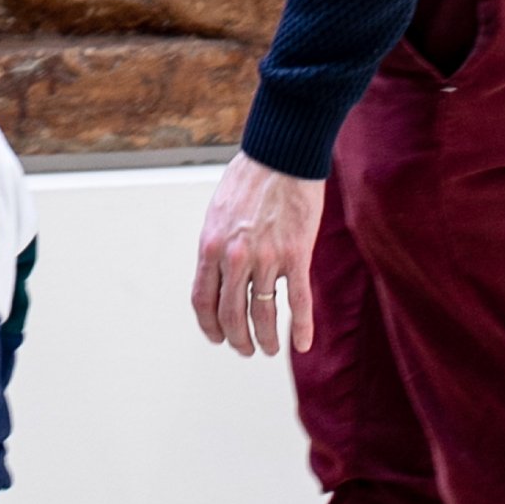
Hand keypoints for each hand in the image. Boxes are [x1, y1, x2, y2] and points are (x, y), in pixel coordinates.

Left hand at [192, 150, 324, 358]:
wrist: (281, 155)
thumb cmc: (249, 179)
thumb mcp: (219, 213)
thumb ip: (218, 246)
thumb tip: (221, 276)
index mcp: (211, 245)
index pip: (202, 300)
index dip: (210, 326)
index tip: (217, 337)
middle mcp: (235, 256)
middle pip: (231, 314)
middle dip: (237, 339)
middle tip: (245, 349)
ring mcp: (266, 258)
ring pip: (263, 314)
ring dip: (266, 339)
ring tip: (270, 349)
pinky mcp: (297, 254)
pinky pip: (298, 301)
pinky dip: (300, 327)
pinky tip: (301, 344)